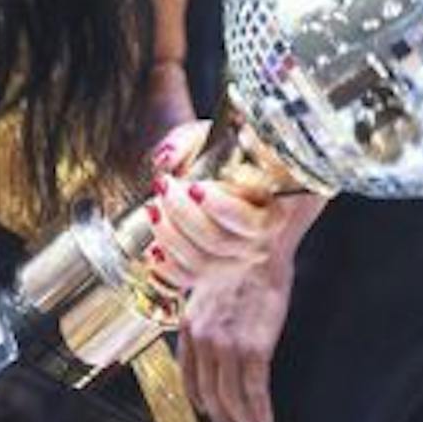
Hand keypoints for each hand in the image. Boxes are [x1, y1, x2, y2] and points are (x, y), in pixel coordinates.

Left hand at [144, 120, 275, 290]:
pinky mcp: (208, 277)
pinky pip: (185, 281)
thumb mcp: (205, 140)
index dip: (221, 208)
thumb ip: (188, 142)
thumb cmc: (213, 158)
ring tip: (153, 208)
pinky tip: (152, 247)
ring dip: (169, 235)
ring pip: (201, 265)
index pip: (251, 222)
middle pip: (219, 242)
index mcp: (270, 212)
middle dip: (183, 214)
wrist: (204, 179)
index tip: (193, 187)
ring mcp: (232, 265)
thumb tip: (167, 157)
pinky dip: (165, 266)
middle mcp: (256, 244)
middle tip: (163, 187)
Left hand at [179, 253, 291, 421]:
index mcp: (189, 325)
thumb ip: (203, 316)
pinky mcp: (255, 347)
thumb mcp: (206, 288)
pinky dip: (261, 411)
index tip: (207, 412)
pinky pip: (256, 389)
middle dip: (220, 417)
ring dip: (243, 420)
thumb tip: (207, 334)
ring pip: (232, 397)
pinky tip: (266, 421)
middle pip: (209, 392)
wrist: (257, 245)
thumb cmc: (236, 260)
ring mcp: (228, 345)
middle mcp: (204, 339)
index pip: (188, 375)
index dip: (198, 399)